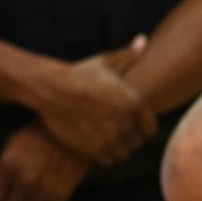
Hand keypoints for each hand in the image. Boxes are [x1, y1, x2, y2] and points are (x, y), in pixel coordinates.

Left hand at [0, 121, 89, 200]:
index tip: (1, 193)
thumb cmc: (39, 135)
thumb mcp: (13, 144)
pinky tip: (45, 195)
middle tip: (18, 191)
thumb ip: (4, 167)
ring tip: (34, 191)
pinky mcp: (61, 194)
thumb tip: (1, 187)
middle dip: (12, 199)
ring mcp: (43, 189)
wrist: (73, 133)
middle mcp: (24, 181)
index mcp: (8, 166)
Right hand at [33, 35, 157, 165]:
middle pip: (138, 142)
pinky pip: (110, 160)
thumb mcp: (105, 62)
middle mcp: (126, 122)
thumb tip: (144, 39)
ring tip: (108, 140)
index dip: (143, 129)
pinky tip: (97, 146)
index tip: (132, 126)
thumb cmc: (79, 74)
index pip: (151, 128)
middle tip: (117, 133)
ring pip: (125, 153)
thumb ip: (129, 55)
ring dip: (119, 149)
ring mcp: (110, 137)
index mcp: (133, 103)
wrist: (50, 88)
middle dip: (131, 139)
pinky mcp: (94, 149)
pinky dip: (106, 156)